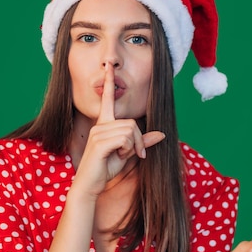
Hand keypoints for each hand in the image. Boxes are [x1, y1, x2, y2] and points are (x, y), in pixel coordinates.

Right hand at [73, 62, 164, 196]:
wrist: (90, 185)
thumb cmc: (106, 168)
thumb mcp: (128, 153)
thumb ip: (142, 141)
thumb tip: (161, 134)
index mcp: (104, 123)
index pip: (107, 99)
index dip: (108, 82)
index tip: (108, 67)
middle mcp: (100, 124)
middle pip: (132, 122)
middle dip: (139, 140)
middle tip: (135, 154)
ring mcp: (98, 132)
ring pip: (130, 130)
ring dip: (133, 146)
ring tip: (121, 156)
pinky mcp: (100, 142)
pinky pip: (125, 138)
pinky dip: (128, 149)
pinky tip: (117, 157)